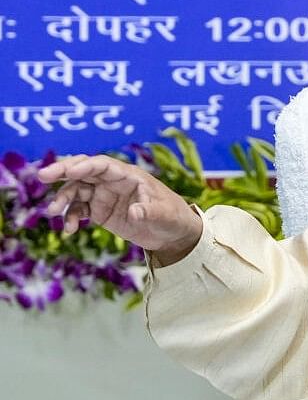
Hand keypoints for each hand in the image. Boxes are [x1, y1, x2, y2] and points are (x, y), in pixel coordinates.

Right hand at [37, 155, 202, 264]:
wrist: (172, 234)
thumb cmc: (172, 217)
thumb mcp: (165, 215)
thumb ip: (149, 212)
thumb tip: (135, 212)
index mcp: (129, 175)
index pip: (103, 164)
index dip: (85, 165)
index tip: (68, 171)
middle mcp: (112, 182)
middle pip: (83, 171)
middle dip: (62, 172)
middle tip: (43, 176)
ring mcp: (104, 195)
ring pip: (76, 190)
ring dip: (63, 199)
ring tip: (53, 212)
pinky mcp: (99, 211)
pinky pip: (79, 210)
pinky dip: (71, 217)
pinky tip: (69, 230)